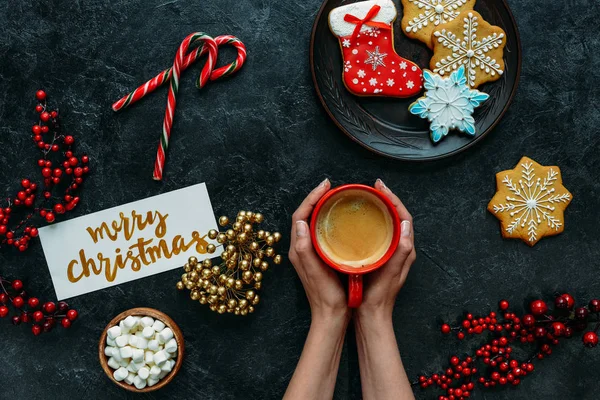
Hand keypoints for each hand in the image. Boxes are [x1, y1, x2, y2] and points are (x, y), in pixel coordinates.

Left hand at [289, 178, 348, 321]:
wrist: (331, 315)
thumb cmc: (326, 295)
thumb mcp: (315, 270)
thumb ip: (305, 248)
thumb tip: (300, 222)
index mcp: (298, 249)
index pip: (300, 215)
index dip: (311, 198)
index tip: (325, 186)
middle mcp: (300, 248)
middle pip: (304, 215)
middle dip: (315, 198)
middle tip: (330, 187)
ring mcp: (308, 253)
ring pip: (311, 222)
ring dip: (320, 208)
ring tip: (334, 197)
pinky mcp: (318, 257)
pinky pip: (319, 231)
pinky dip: (326, 220)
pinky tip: (338, 219)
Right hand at [358, 179, 415, 319]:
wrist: (371, 316)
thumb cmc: (379, 297)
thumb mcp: (390, 273)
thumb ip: (400, 251)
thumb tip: (405, 224)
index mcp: (405, 250)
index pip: (404, 217)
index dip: (394, 199)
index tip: (381, 187)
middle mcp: (400, 249)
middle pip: (397, 217)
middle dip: (387, 199)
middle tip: (373, 187)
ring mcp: (390, 253)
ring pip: (388, 224)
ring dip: (381, 209)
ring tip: (368, 198)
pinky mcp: (380, 257)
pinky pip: (380, 233)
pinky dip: (373, 221)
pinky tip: (360, 220)